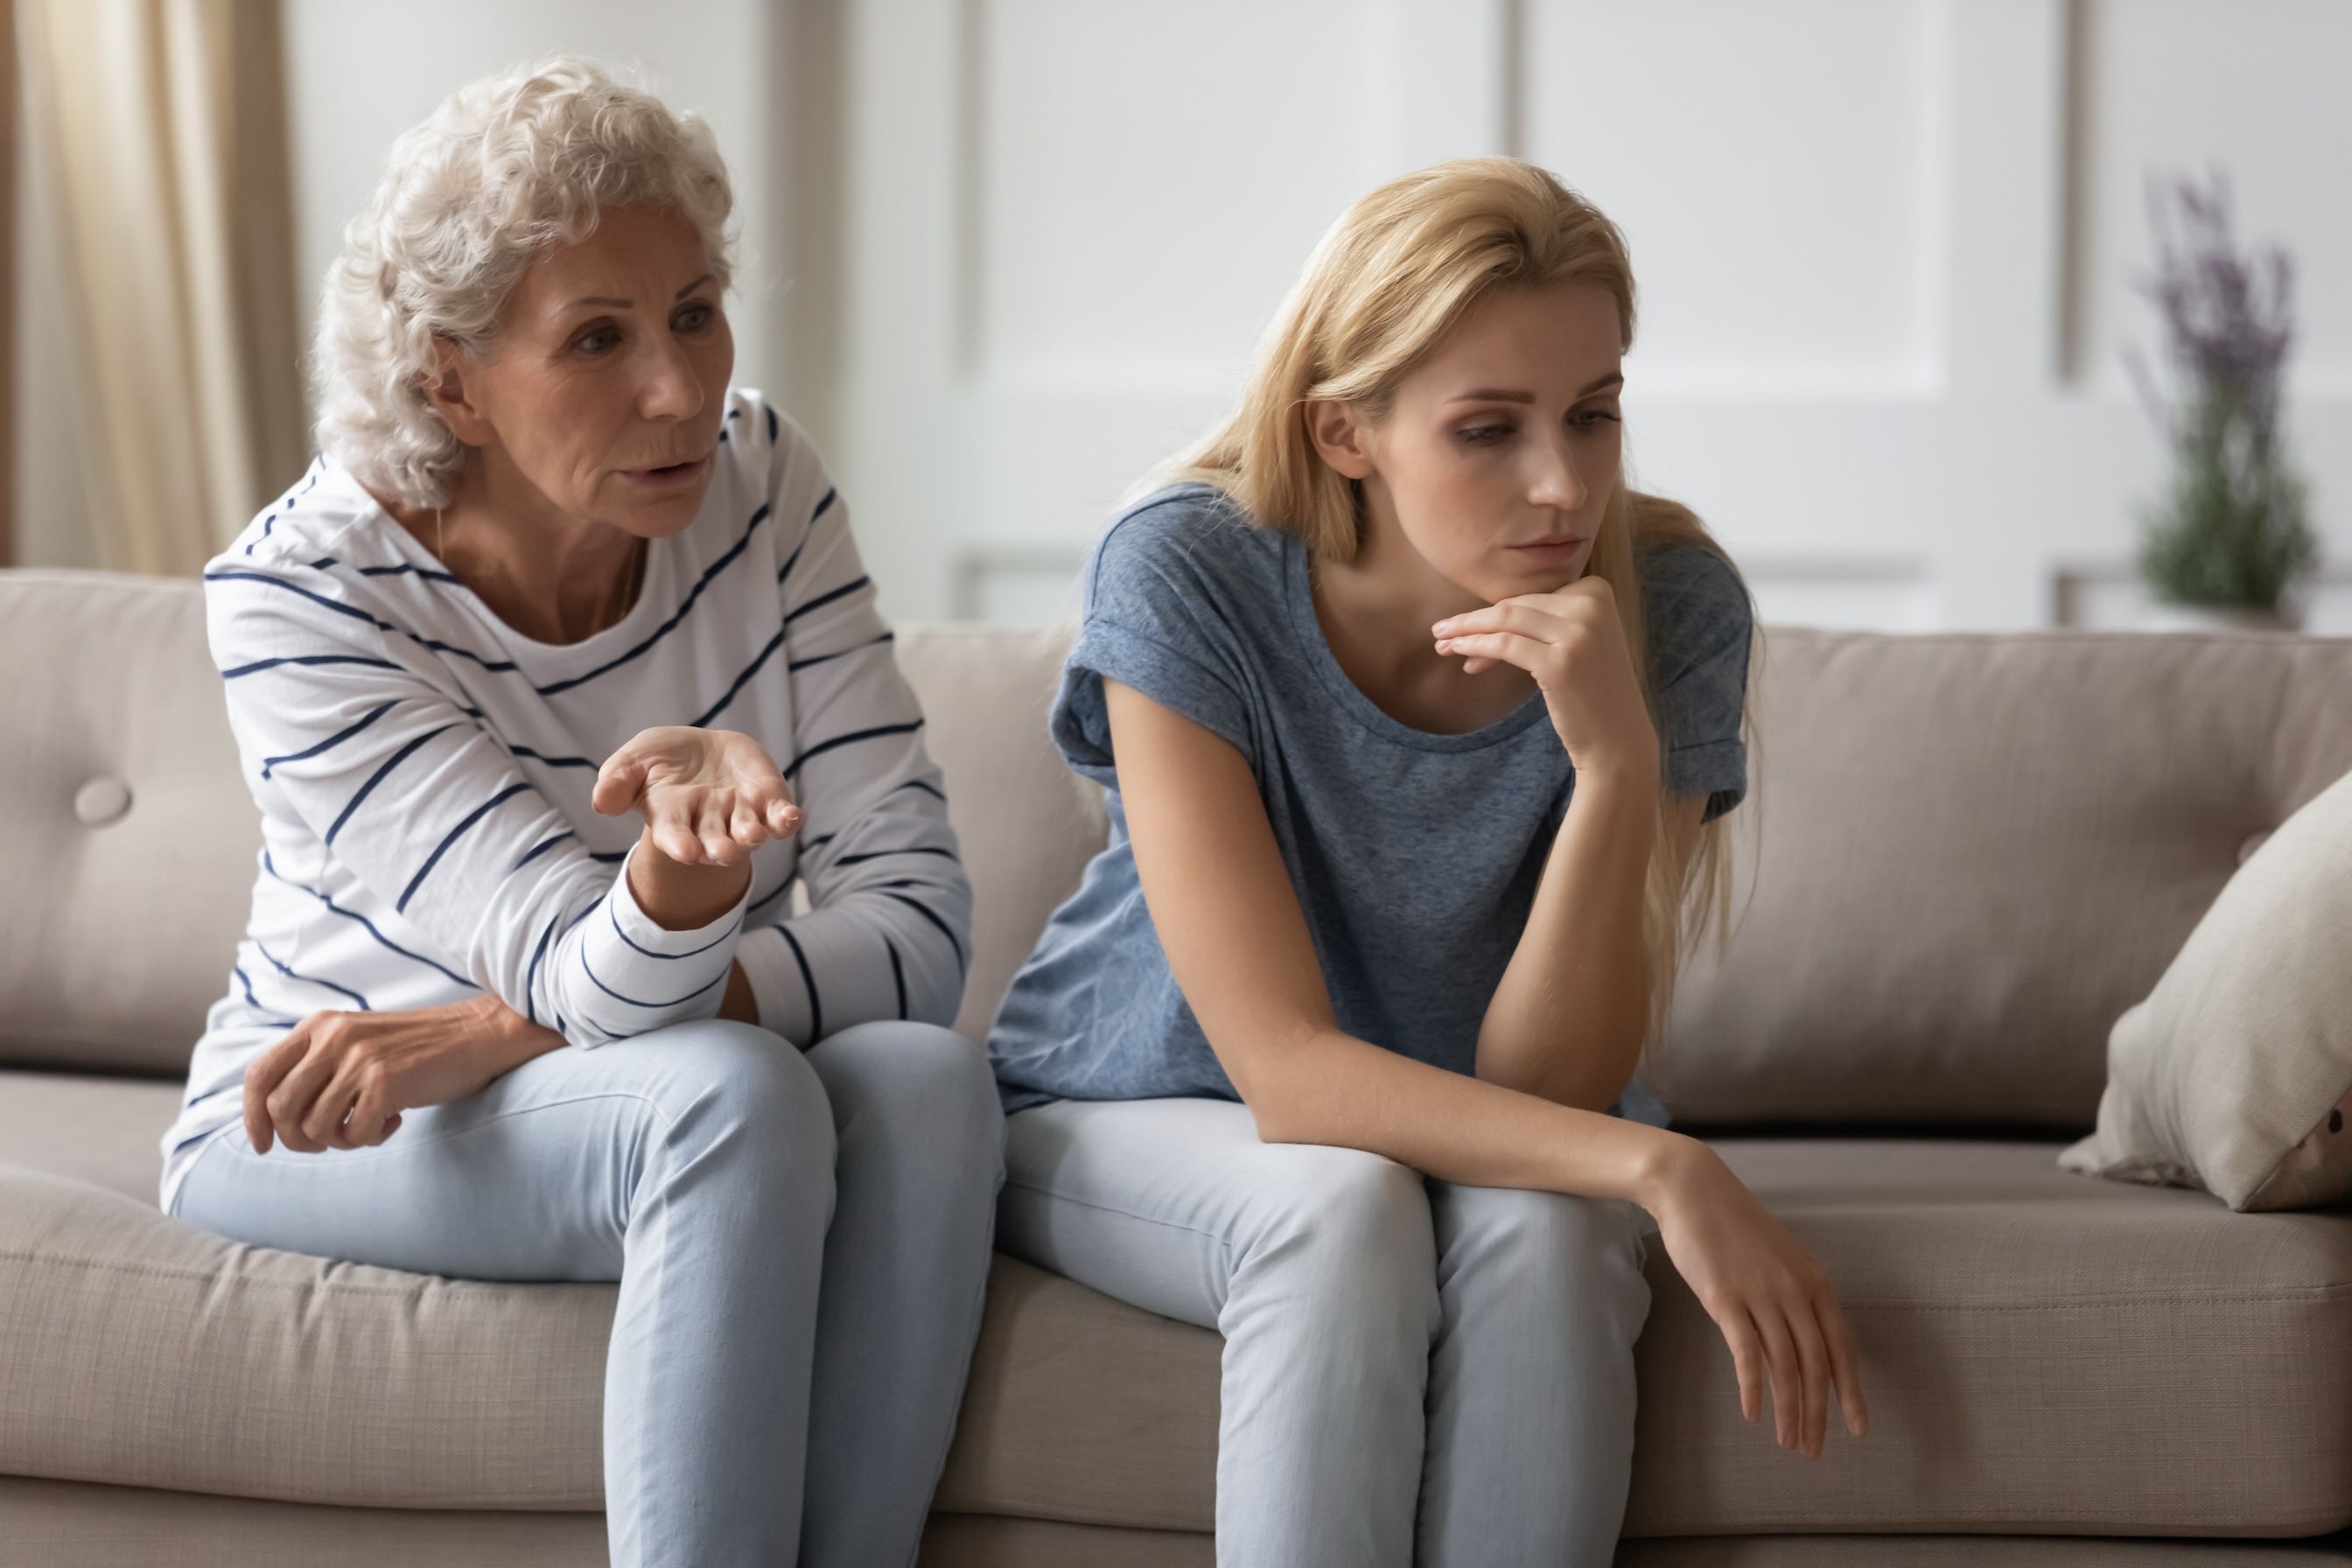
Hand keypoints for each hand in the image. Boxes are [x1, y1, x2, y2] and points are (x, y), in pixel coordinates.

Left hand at [242, 993, 558, 1154]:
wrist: (477, 1035)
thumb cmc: (415, 1048)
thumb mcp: (356, 1041)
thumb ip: (316, 1065)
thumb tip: (274, 1117)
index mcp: (319, 1025)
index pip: (259, 1075)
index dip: (252, 1117)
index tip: (263, 1145)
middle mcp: (333, 1038)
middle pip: (281, 1108)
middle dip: (297, 1139)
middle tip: (328, 1142)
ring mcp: (360, 1058)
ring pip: (315, 1128)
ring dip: (338, 1141)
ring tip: (366, 1126)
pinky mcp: (386, 1081)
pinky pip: (354, 1134)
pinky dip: (371, 1139)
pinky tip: (394, 1121)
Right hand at [591, 726, 802, 865]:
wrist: (700, 751)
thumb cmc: (661, 761)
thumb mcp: (633, 762)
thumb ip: (617, 781)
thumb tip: (601, 801)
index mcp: (673, 817)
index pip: (675, 836)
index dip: (680, 844)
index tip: (687, 852)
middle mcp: (709, 823)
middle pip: (714, 842)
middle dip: (719, 849)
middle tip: (722, 854)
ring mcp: (741, 814)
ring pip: (748, 831)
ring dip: (751, 834)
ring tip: (753, 835)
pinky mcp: (768, 801)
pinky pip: (780, 816)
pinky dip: (786, 819)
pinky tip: (792, 817)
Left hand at [1432, 578, 1658, 779]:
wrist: (1618, 739)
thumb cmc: (1591, 692)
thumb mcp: (1575, 642)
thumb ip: (1543, 621)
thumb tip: (1484, 616)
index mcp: (1597, 590)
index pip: (1532, 596)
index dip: (1496, 613)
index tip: (1468, 632)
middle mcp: (1592, 605)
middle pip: (1516, 606)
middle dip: (1474, 620)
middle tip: (1440, 631)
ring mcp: (1578, 633)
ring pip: (1505, 621)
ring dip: (1466, 631)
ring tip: (1441, 643)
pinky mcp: (1560, 662)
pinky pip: (1505, 646)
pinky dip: (1476, 648)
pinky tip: (1461, 658)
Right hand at [1646, 1141, 1869, 1458]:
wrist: (1694, 1190)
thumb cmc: (1733, 1227)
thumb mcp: (1775, 1263)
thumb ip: (1789, 1303)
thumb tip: (1794, 1351)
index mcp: (1815, 1283)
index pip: (1841, 1349)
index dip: (1851, 1391)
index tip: (1857, 1428)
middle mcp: (1796, 1291)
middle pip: (1816, 1366)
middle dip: (1819, 1414)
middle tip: (1813, 1450)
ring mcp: (1762, 1294)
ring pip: (1785, 1366)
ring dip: (1789, 1411)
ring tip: (1788, 1442)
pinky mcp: (1726, 1298)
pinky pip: (1745, 1353)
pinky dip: (1751, 1387)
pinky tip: (1753, 1414)